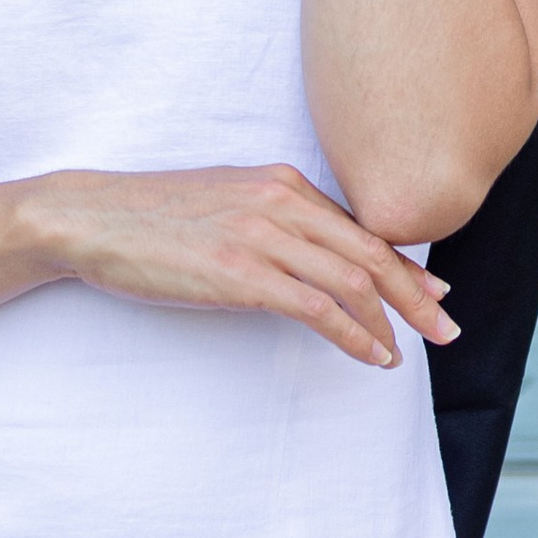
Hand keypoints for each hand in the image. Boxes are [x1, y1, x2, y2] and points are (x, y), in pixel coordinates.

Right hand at [25, 164, 456, 370]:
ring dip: (389, 322)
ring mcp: (261, 235)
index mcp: (280, 182)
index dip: (403, 264)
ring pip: (351, 281)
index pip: (359, 228)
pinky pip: (317, 307)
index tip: (433, 290)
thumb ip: (272, 221)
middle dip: (416, 295)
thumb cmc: (150, 218)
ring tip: (406, 352)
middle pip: (370, 253)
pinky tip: (369, 355)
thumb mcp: (224, 203)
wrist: (91, 218)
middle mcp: (280, 201)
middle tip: (447, 327)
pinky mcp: (239, 272)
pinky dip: (353, 335)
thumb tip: (311, 255)